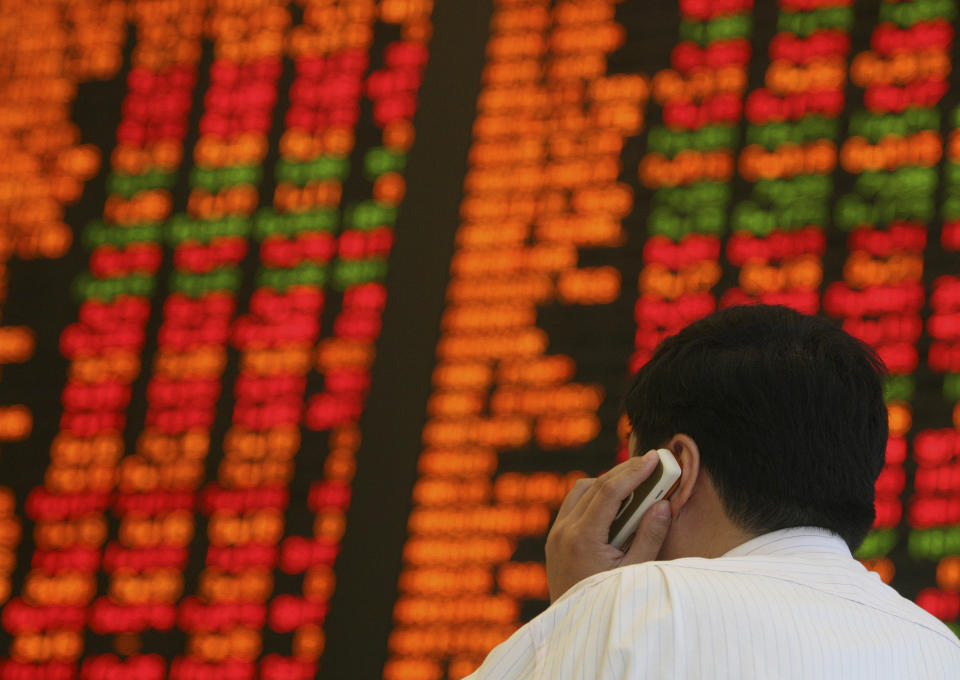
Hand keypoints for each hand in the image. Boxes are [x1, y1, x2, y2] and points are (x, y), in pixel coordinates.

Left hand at [545, 450, 672, 602]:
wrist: (574, 629)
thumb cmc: (606, 602)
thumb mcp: (635, 573)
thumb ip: (649, 537)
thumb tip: (662, 505)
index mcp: (582, 538)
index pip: (609, 491)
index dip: (634, 471)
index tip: (654, 458)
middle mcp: (563, 531)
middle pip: (594, 485)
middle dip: (625, 472)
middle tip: (651, 464)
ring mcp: (555, 534)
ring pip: (581, 492)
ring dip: (607, 484)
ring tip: (637, 487)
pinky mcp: (554, 539)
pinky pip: (574, 506)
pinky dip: (595, 499)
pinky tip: (617, 508)